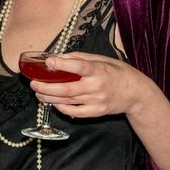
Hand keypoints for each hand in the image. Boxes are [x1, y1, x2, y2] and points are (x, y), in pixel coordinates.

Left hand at [27, 51, 155, 118]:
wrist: (136, 93)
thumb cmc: (117, 73)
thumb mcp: (103, 59)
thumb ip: (80, 58)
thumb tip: (59, 57)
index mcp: (99, 70)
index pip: (80, 66)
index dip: (63, 64)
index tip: (49, 61)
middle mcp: (97, 87)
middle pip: (66, 89)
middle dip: (46, 87)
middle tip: (33, 84)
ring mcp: (96, 101)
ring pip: (66, 101)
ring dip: (48, 98)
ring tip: (38, 92)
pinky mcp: (96, 112)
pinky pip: (74, 113)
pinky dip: (61, 108)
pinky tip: (53, 102)